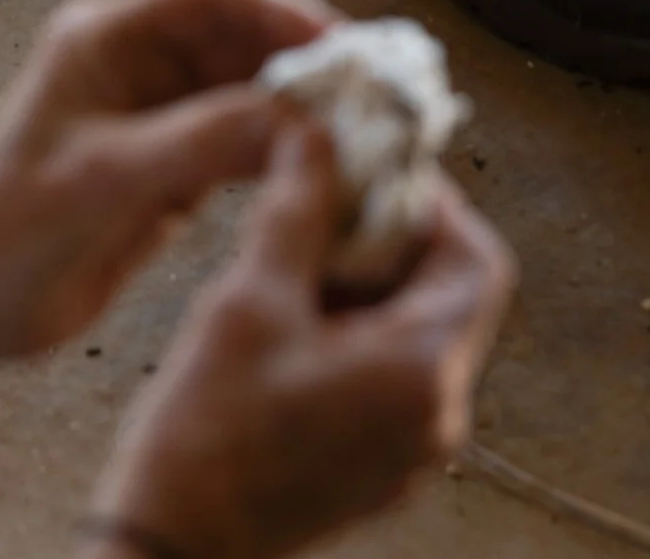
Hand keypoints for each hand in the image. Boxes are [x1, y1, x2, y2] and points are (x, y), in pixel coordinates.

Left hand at [0, 0, 336, 362]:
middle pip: (247, 35)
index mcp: (107, 37)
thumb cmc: (12, 229)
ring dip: (306, 110)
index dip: (287, 12)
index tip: (347, 53)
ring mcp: (158, 114)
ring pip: (254, 89)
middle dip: (311, 61)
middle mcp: (138, 62)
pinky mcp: (174, 165)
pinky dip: (288, 153)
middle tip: (377, 99)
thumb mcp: (108, 179)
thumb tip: (303, 114)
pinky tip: (328, 178)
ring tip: (367, 138)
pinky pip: (247, 141)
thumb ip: (203, 141)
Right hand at [88, 129, 515, 558]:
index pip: (477, 258)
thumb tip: (317, 133)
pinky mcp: (377, 467)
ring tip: (297, 255)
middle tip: (328, 201)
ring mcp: (410, 450)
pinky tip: (291, 316)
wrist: (172, 548)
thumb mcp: (248, 300)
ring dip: (372, 285)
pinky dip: (357, 333)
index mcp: (422, 372)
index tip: (373, 168)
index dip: (432, 201)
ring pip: (419, 335)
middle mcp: (436, 416)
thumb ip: (296, 208)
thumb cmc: (205, 433)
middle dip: (395, 239)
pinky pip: (391, 378)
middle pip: (452, 295)